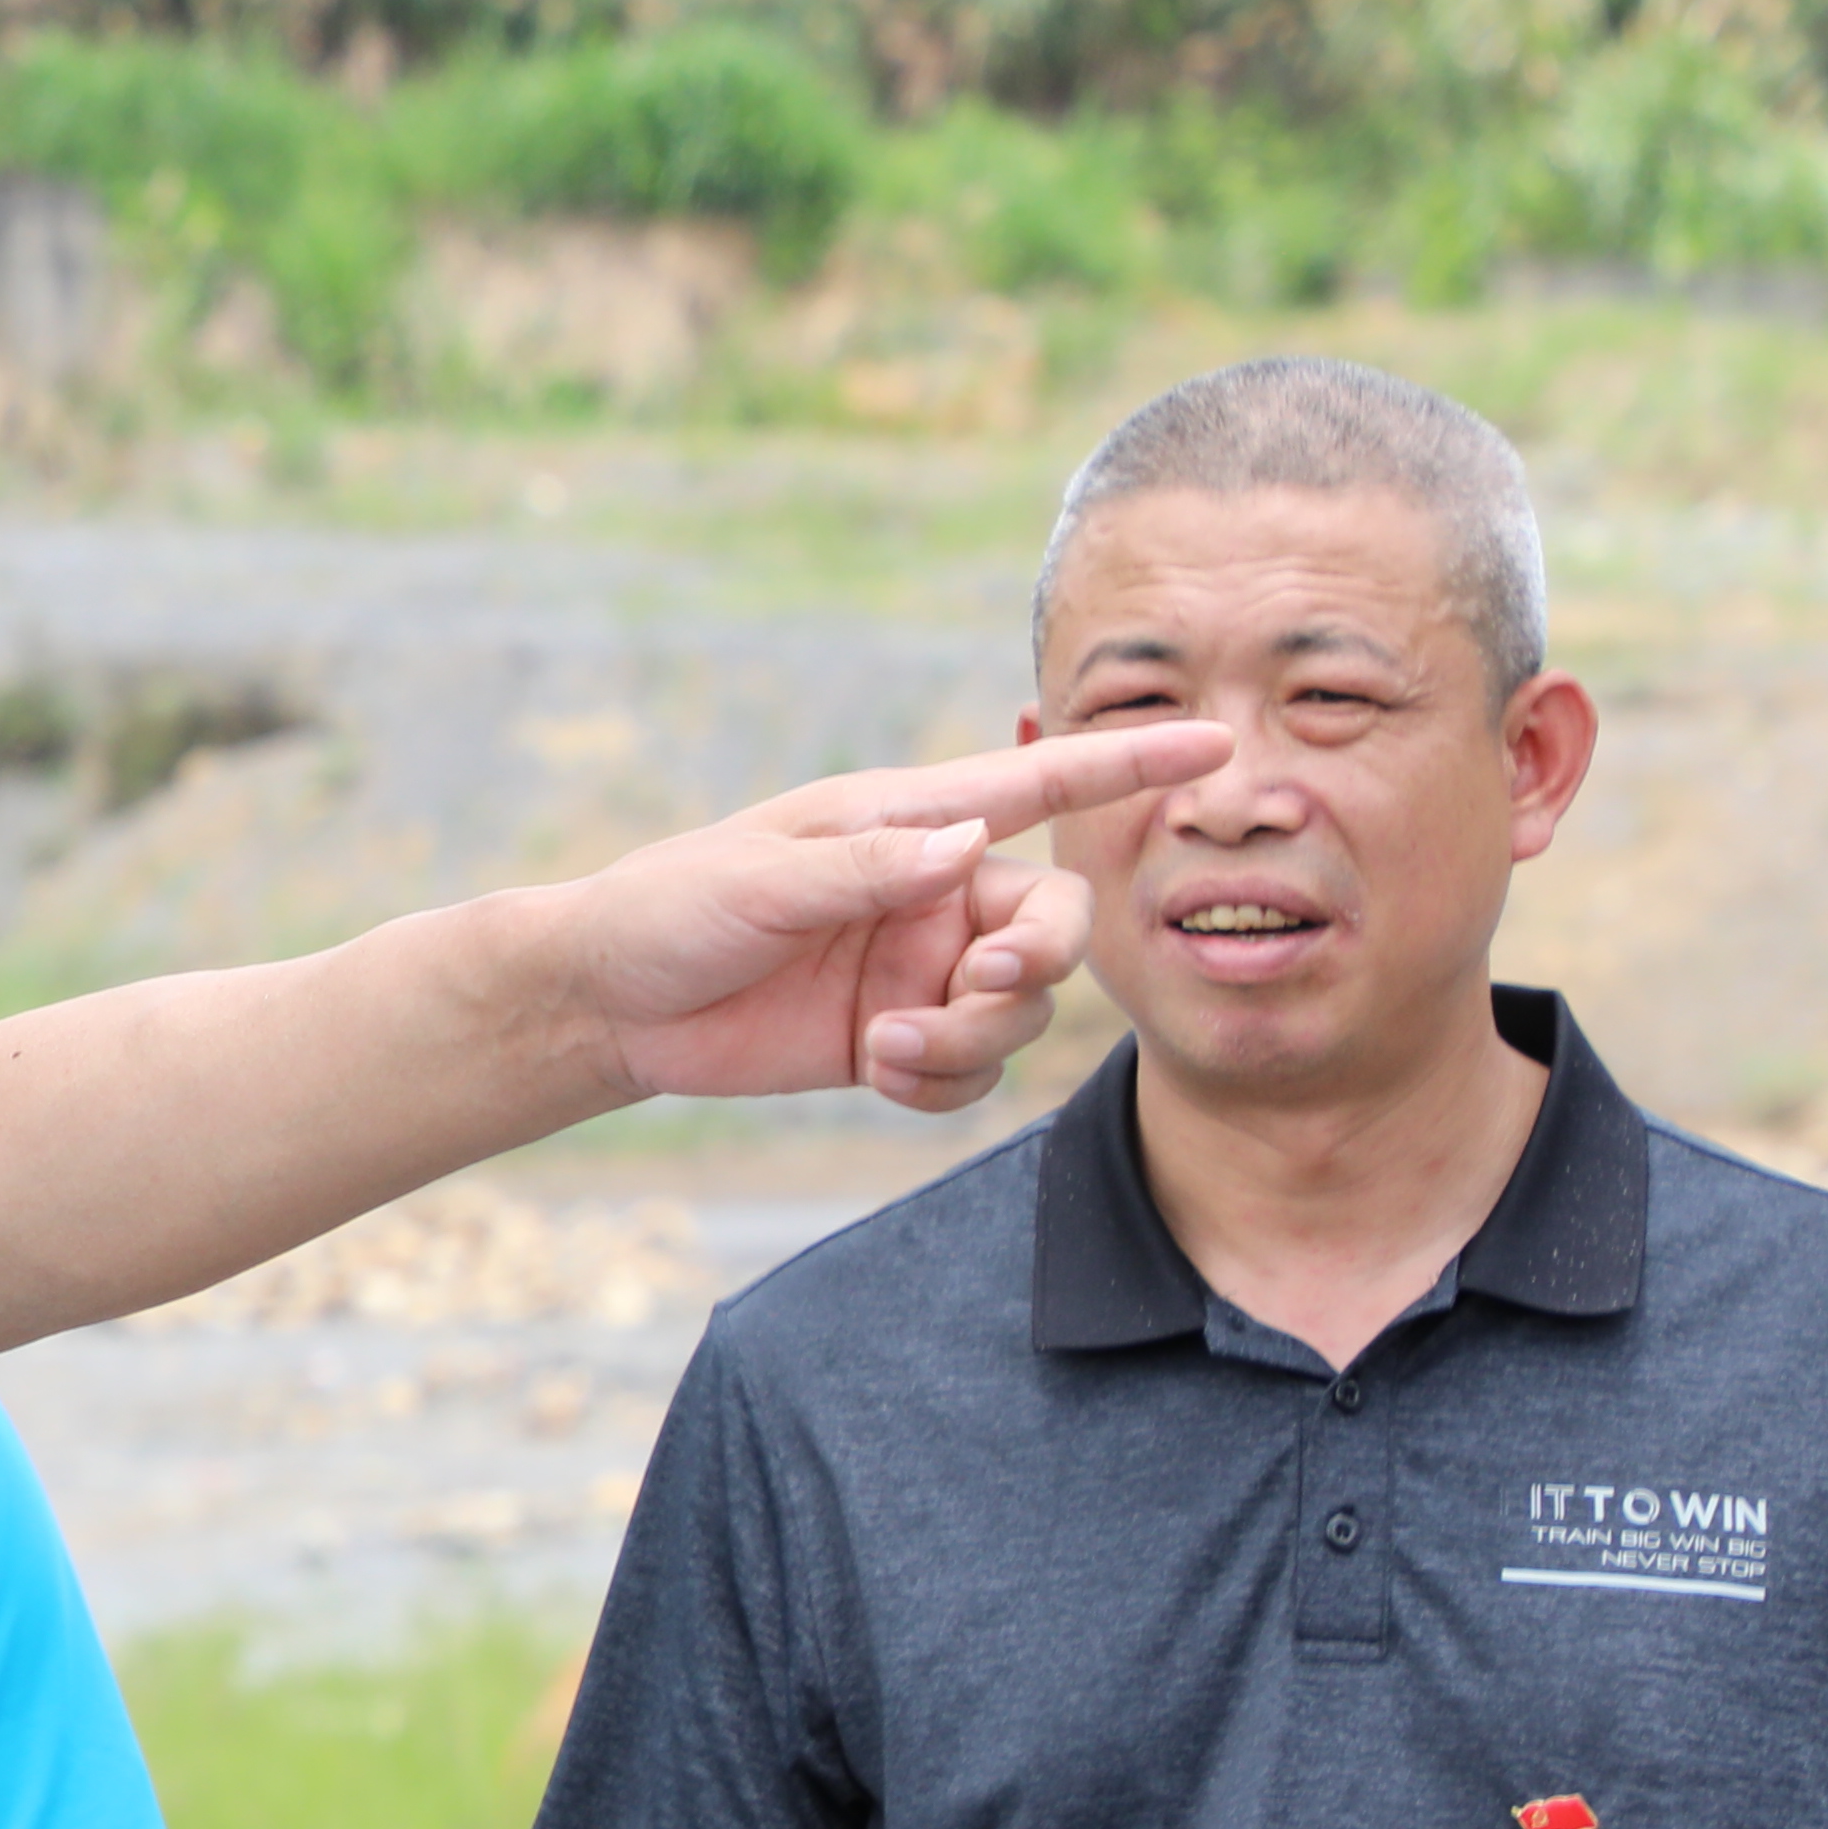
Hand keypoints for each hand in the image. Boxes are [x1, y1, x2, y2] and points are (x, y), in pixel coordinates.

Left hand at [563, 725, 1229, 1113]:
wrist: (611, 1003)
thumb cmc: (672, 908)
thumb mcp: (763, 879)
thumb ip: (871, 866)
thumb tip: (967, 845)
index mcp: (909, 824)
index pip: (1039, 787)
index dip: (1127, 767)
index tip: (1216, 746)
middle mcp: (932, 896)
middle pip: (1056, 923)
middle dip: (1042, 957)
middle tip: (983, 979)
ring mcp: (920, 972)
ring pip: (1021, 1009)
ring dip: (973, 1037)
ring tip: (885, 1046)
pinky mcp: (896, 1041)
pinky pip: (970, 1073)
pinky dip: (944, 1082)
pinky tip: (880, 1071)